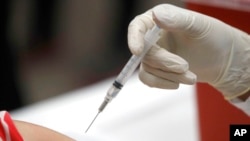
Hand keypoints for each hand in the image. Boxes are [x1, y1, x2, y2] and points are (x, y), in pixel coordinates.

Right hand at [127, 4, 249, 99]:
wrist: (222, 60)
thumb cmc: (213, 37)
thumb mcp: (198, 25)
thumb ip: (177, 19)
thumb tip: (155, 15)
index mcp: (159, 20)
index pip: (137, 26)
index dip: (134, 38)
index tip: (137, 51)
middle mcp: (152, 37)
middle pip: (144, 53)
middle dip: (164, 62)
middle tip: (185, 67)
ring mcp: (153, 54)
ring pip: (148, 69)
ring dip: (170, 75)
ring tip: (191, 77)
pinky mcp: (157, 70)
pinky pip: (149, 80)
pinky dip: (163, 83)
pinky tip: (179, 83)